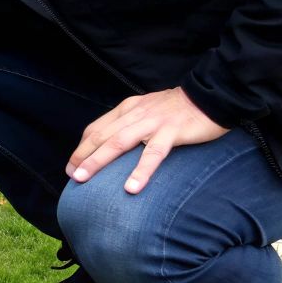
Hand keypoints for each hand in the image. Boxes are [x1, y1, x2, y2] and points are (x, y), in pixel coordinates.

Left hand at [66, 87, 228, 194]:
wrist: (210, 95)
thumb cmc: (179, 108)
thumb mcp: (148, 110)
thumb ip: (131, 124)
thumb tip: (115, 145)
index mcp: (127, 109)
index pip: (96, 128)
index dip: (82, 147)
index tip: (72, 165)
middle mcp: (134, 114)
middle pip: (101, 135)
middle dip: (82, 156)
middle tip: (71, 176)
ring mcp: (152, 122)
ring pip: (118, 142)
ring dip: (97, 161)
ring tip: (83, 179)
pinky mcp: (171, 131)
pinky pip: (153, 153)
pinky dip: (140, 171)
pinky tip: (131, 188)